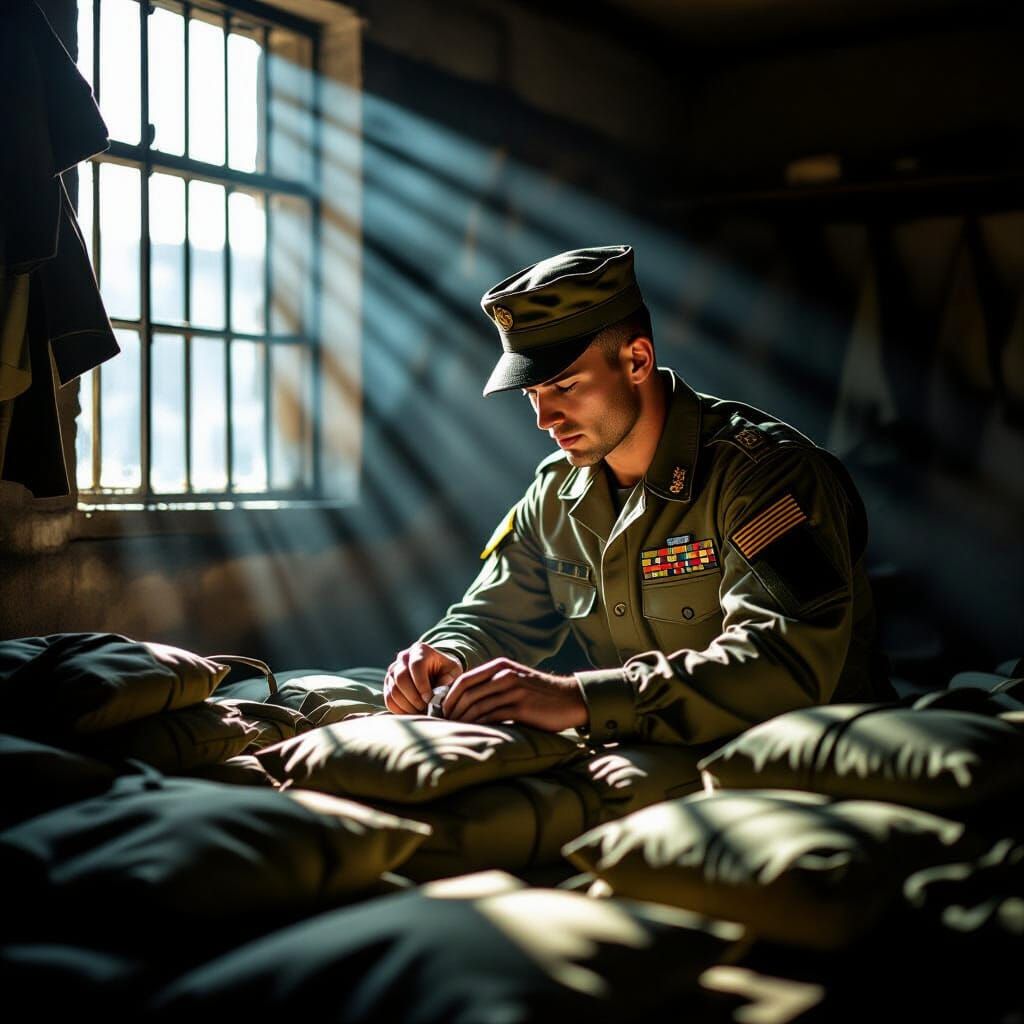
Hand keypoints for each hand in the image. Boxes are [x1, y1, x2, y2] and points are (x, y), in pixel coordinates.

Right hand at [384, 642, 461, 714]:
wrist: (434, 671)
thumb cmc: (445, 670)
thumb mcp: (452, 670)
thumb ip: (449, 678)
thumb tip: (438, 692)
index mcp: (420, 650)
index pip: (416, 666)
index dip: (422, 685)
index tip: (430, 699)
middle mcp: (403, 658)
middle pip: (401, 678)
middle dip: (414, 697)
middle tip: (425, 708)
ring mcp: (393, 670)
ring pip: (393, 690)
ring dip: (407, 705)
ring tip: (420, 711)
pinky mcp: (388, 684)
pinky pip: (388, 699)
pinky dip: (399, 710)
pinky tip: (412, 713)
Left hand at [442, 656, 588, 732]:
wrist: (570, 699)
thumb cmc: (540, 694)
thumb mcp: (515, 681)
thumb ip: (494, 685)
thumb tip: (465, 701)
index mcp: (501, 666)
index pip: (464, 679)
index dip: (448, 696)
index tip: (440, 710)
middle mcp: (505, 674)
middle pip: (466, 692)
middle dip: (450, 709)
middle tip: (441, 723)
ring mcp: (513, 690)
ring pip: (477, 705)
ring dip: (461, 720)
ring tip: (453, 731)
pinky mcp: (521, 707)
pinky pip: (491, 717)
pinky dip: (477, 726)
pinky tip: (471, 734)